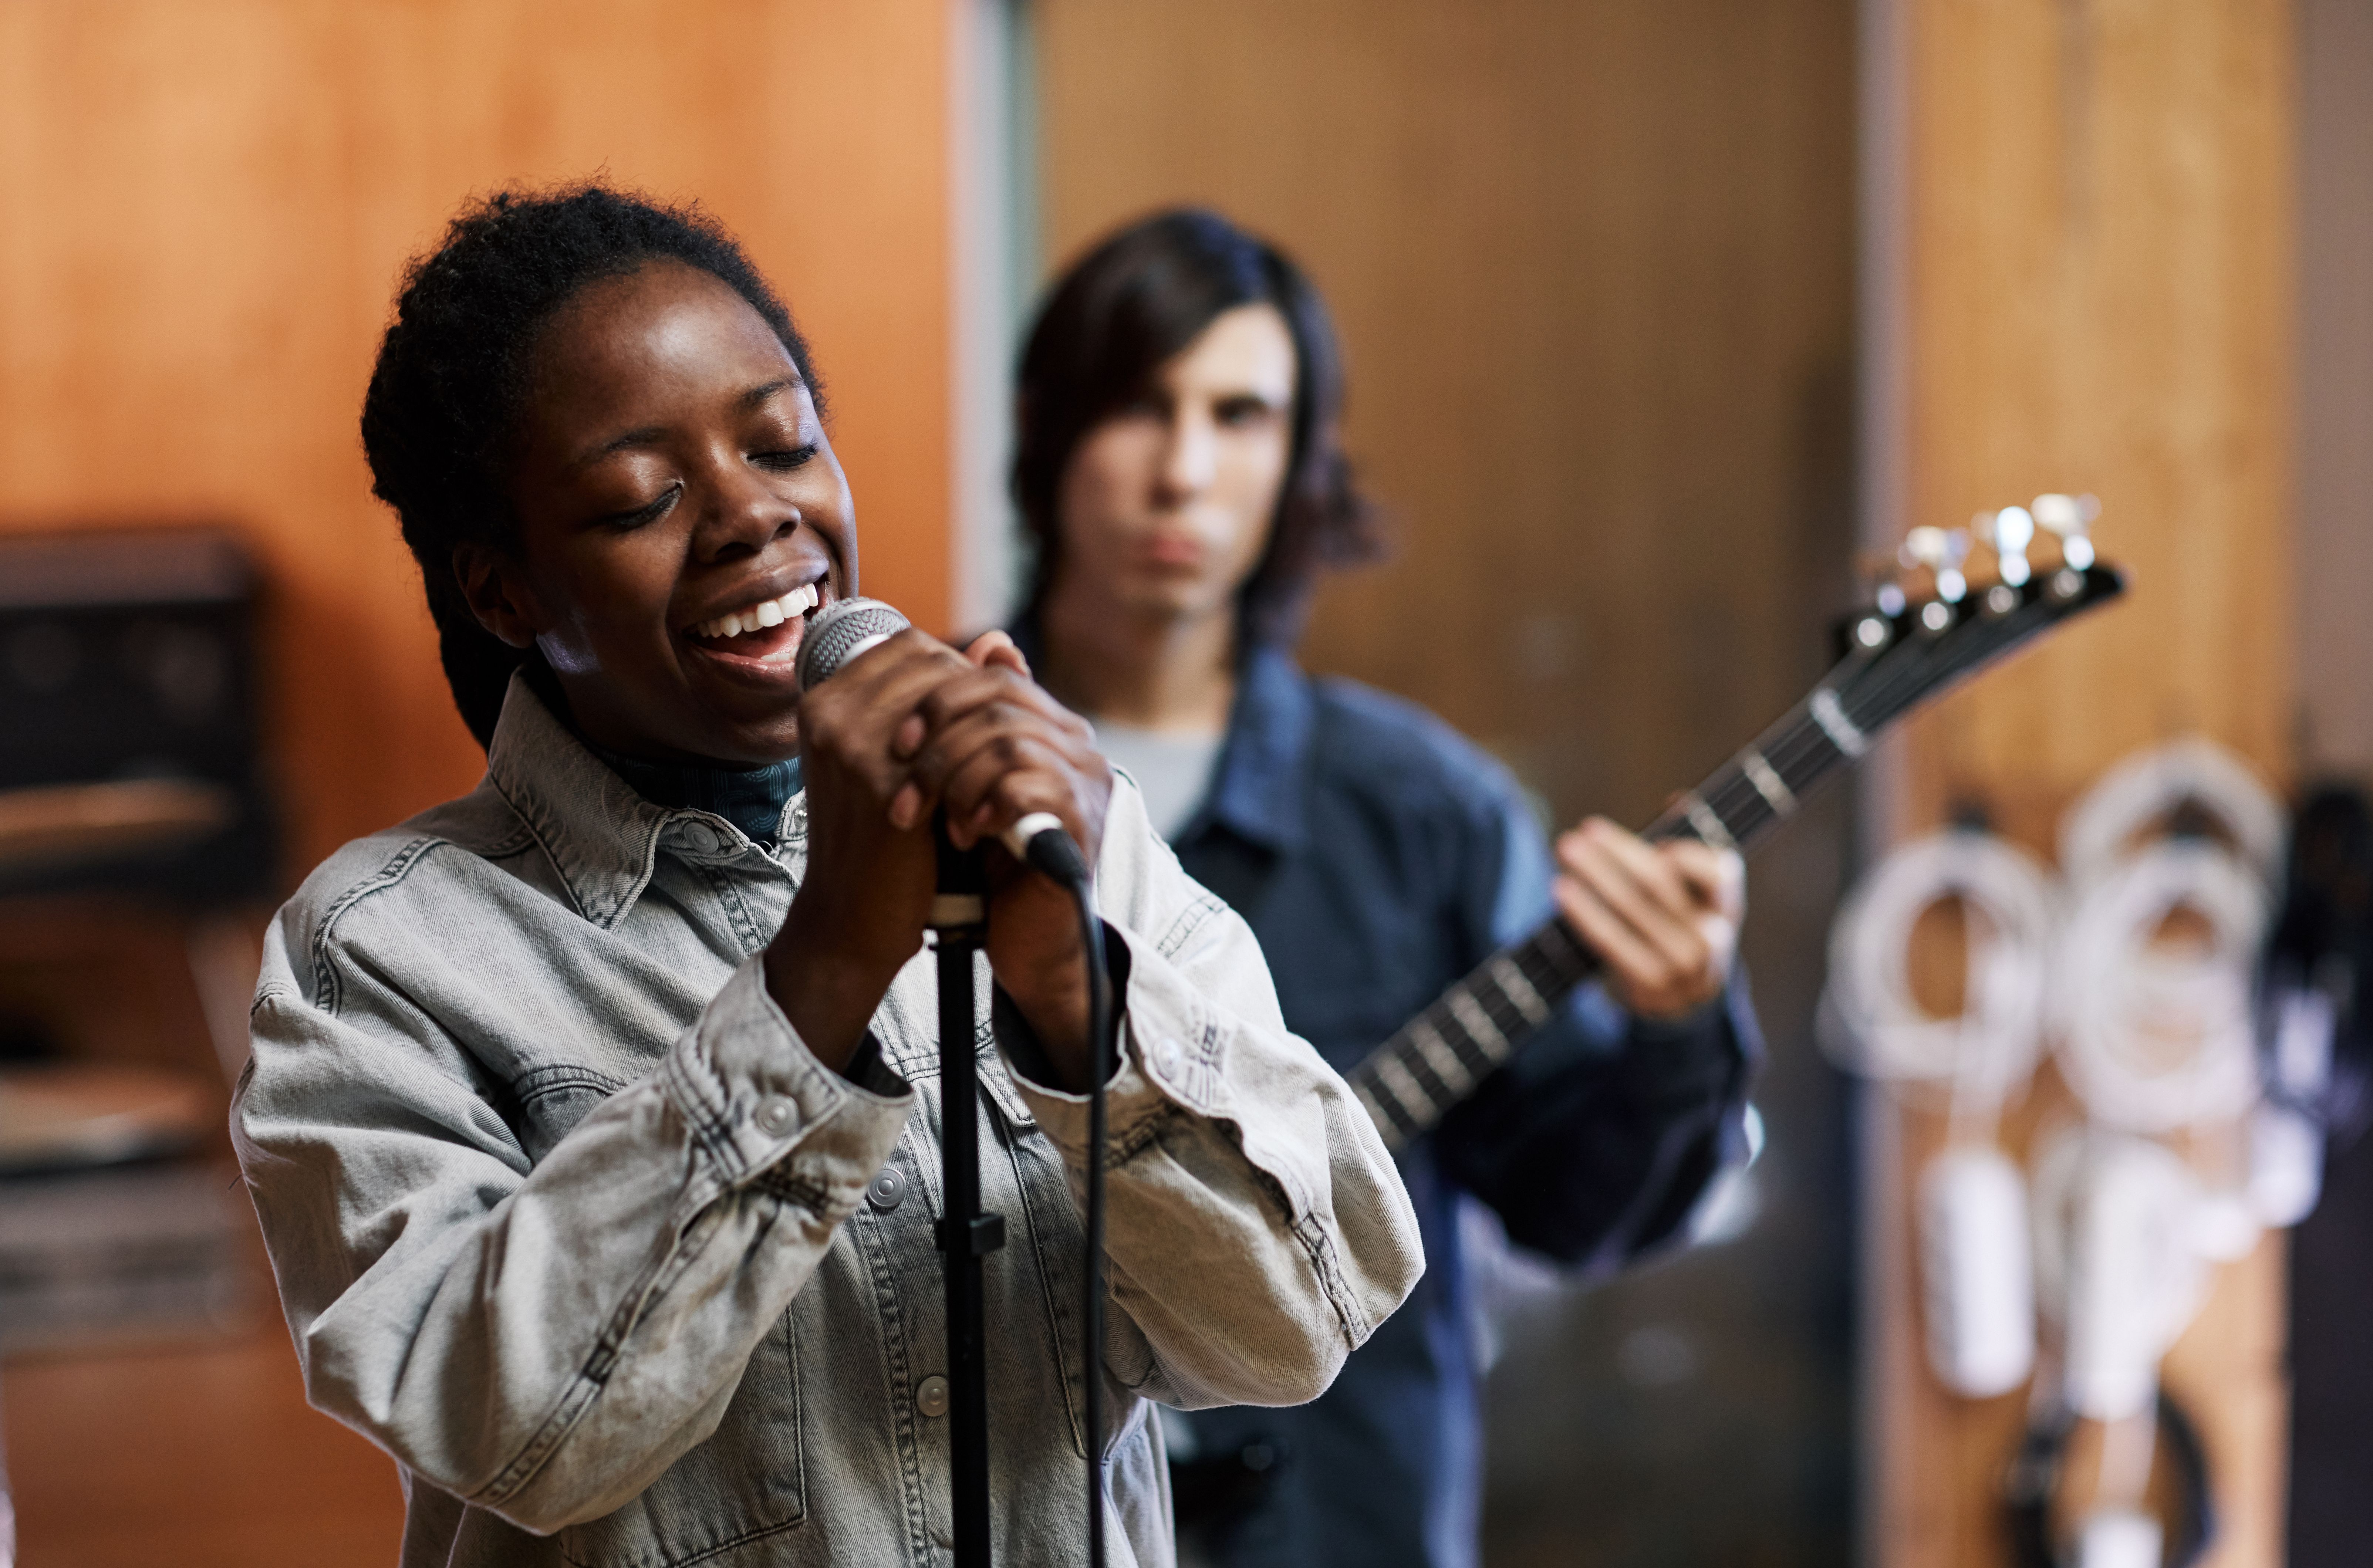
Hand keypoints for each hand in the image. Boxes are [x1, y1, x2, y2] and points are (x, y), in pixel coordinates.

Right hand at [766, 629, 1110, 1081]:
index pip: (910, 645)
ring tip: (986, 768)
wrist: (849, 917)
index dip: (954, 671)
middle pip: (931, 663)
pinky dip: (977, 767)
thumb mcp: (897, 757)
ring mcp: (851, 746)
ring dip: (978, 729)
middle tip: (989, 743)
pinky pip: (952, 748)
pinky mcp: (881, 785)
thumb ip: (941, 699)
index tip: (973, 715)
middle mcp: (830, 713)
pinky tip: (984, 794)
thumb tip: (1002, 640)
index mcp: (826, 700)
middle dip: (972, 698)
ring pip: (946, 701)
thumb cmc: (878, 835)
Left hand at [896, 632, 1111, 1085]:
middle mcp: (1078, 747)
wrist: (1028, 941)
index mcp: (1051, 728)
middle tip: (903, 786)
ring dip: (953, 779)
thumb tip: (937, 685)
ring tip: (929, 820)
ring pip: (1008, 742)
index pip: (995, 676)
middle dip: (938, 742)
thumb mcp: (965, 789)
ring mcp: (1086, 783)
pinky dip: (983, 807)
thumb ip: (959, 736)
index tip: (896, 741)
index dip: (939, 699)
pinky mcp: (1082, 824)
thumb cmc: (991, 864)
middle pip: (1000, 701)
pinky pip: (1029, 787)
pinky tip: (963, 835)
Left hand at [1551, 818, 1743, 1020]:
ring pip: (1631, 908)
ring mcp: (1683, 965)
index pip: (1717, 871)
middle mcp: (1712, 935)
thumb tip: (1678, 798)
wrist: (1685, 1000)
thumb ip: (1687, 847)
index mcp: (1727, 903)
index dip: (1688, 856)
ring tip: (1566, 849)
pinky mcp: (1651, 984)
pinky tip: (1562, 890)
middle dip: (1618, 852)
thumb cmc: (1682, 926)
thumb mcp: (1696, 892)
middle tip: (1584, 832)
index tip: (1658, 841)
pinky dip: (1584, 912)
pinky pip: (1611, 940)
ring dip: (1595, 875)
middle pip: (1659, 882)